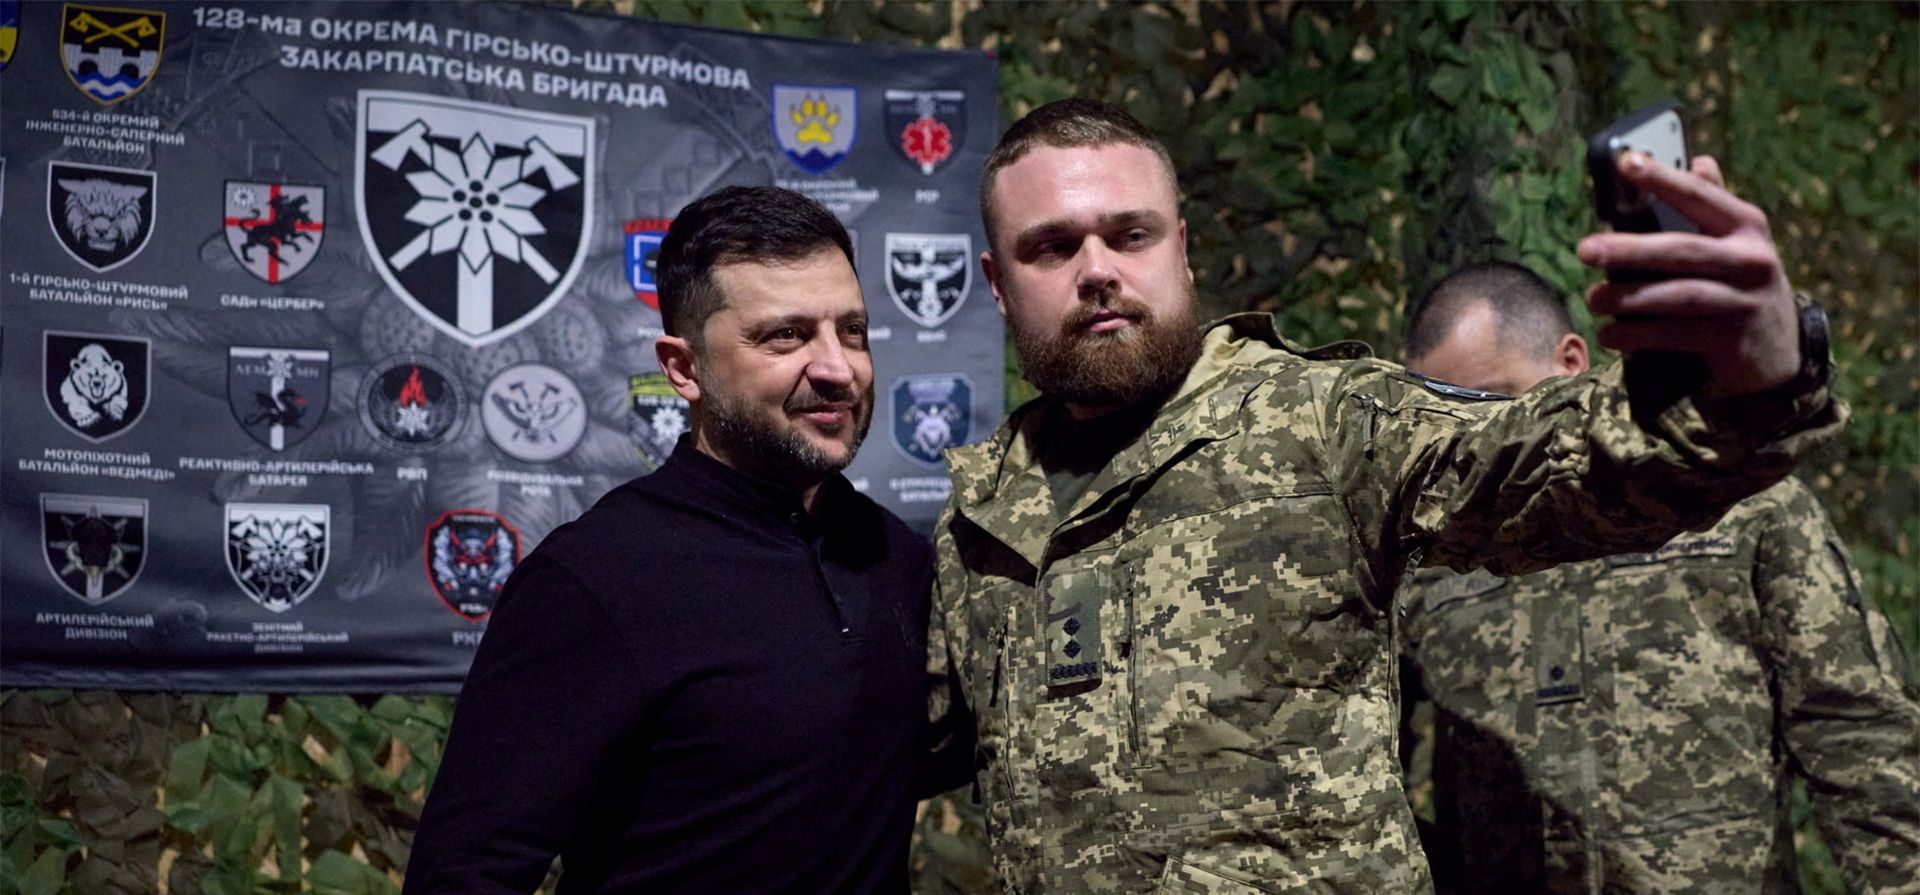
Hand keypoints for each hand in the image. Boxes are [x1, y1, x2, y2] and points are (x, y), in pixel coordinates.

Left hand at [1577, 153, 1799, 396]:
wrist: (1781, 349)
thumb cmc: (1742, 283)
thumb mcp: (1738, 242)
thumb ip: (1714, 203)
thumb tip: (1698, 161)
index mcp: (1747, 225)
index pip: (1700, 196)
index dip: (1663, 179)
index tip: (1624, 162)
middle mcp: (1751, 259)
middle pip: (1682, 250)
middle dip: (1630, 249)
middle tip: (1585, 250)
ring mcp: (1744, 301)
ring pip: (1678, 295)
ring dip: (1628, 297)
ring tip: (1593, 298)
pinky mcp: (1731, 340)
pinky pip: (1675, 335)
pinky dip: (1637, 334)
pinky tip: (1609, 334)